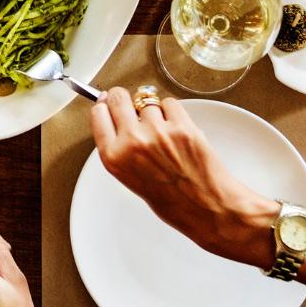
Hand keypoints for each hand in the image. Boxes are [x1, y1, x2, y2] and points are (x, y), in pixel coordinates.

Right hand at [90, 88, 278, 268]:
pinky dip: (174, 112)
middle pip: (119, 98)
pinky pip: (170, 104)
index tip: (109, 103)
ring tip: (165, 134)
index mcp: (114, 158)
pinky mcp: (182, 126)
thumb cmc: (172, 201)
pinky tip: (178, 131)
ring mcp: (158, 132)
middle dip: (125, 99)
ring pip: (148, 101)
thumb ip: (121, 149)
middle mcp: (132, 142)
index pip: (98, 114)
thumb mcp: (131, 178)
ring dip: (154, 112)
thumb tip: (118, 121)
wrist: (207, 208)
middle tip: (133, 106)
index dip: (105, 106)